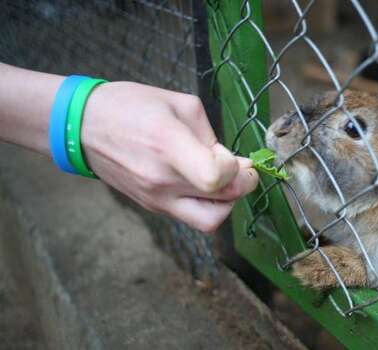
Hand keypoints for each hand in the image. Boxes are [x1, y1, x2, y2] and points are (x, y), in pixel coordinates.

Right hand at [81, 81, 257, 232]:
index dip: (237, 169)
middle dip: (243, 185)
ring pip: (209, 221)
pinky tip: (202, 182)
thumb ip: (210, 135)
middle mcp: (162, 179)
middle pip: (222, 202)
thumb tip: (231, 160)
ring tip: (222, 180)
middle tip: (241, 169)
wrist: (82, 127)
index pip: (216, 177)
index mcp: (168, 144)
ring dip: (226, 203)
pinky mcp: (153, 207)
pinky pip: (191, 216)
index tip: (233, 156)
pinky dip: (207, 204)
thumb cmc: (131, 106)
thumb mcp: (179, 104)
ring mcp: (156, 198)